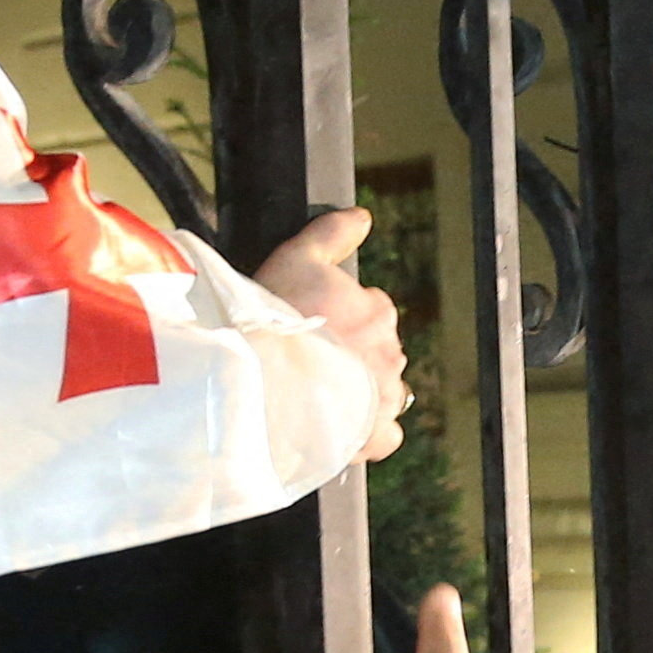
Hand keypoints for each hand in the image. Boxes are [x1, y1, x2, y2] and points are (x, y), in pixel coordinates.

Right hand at [253, 207, 407, 460]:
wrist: (262, 382)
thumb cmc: (275, 319)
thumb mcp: (296, 257)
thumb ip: (332, 233)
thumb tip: (362, 216)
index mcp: (377, 311)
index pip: (371, 310)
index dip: (340, 317)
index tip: (313, 325)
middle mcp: (390, 353)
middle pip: (375, 351)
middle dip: (348, 355)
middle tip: (308, 361)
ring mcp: (385, 397)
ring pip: (381, 391)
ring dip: (358, 392)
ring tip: (316, 396)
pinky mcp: (374, 435)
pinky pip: (386, 435)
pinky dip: (369, 432)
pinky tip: (342, 427)